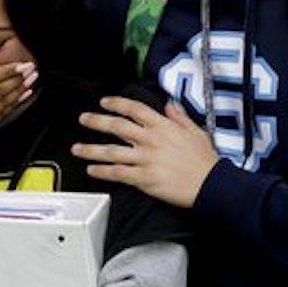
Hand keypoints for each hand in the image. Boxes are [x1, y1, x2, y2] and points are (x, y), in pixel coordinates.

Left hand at [74, 96, 220, 207]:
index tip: (105, 102)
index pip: (134, 109)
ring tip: (77, 149)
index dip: (117, 103)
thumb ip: (179, 118)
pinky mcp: (144, 178)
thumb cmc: (205, 161)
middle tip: (84, 119)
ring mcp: (146, 159)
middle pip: (117, 126)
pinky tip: (92, 170)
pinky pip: (118, 173)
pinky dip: (102, 171)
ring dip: (91, 149)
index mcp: (163, 127)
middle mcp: (151, 140)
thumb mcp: (195, 131)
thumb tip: (170, 106)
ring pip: (112, 152)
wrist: (210, 184)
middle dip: (97, 121)